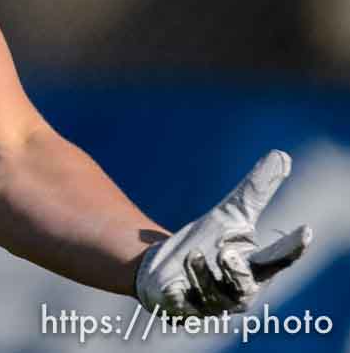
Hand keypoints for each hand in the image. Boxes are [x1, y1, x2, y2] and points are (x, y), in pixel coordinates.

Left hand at [135, 150, 311, 316]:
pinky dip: (179, 289)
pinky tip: (176, 283)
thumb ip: (256, 191)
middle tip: (227, 252)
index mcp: (257, 268)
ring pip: (210, 287)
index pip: (279, 259)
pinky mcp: (186, 314)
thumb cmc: (205, 243)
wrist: (162, 271)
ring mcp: (215, 307)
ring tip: (193, 254)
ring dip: (199, 267)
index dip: (292, 248)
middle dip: (236, 269)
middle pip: (246, 282)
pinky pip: (183, 301)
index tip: (307, 231)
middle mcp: (241, 293)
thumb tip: (282, 155)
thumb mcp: (228, 215)